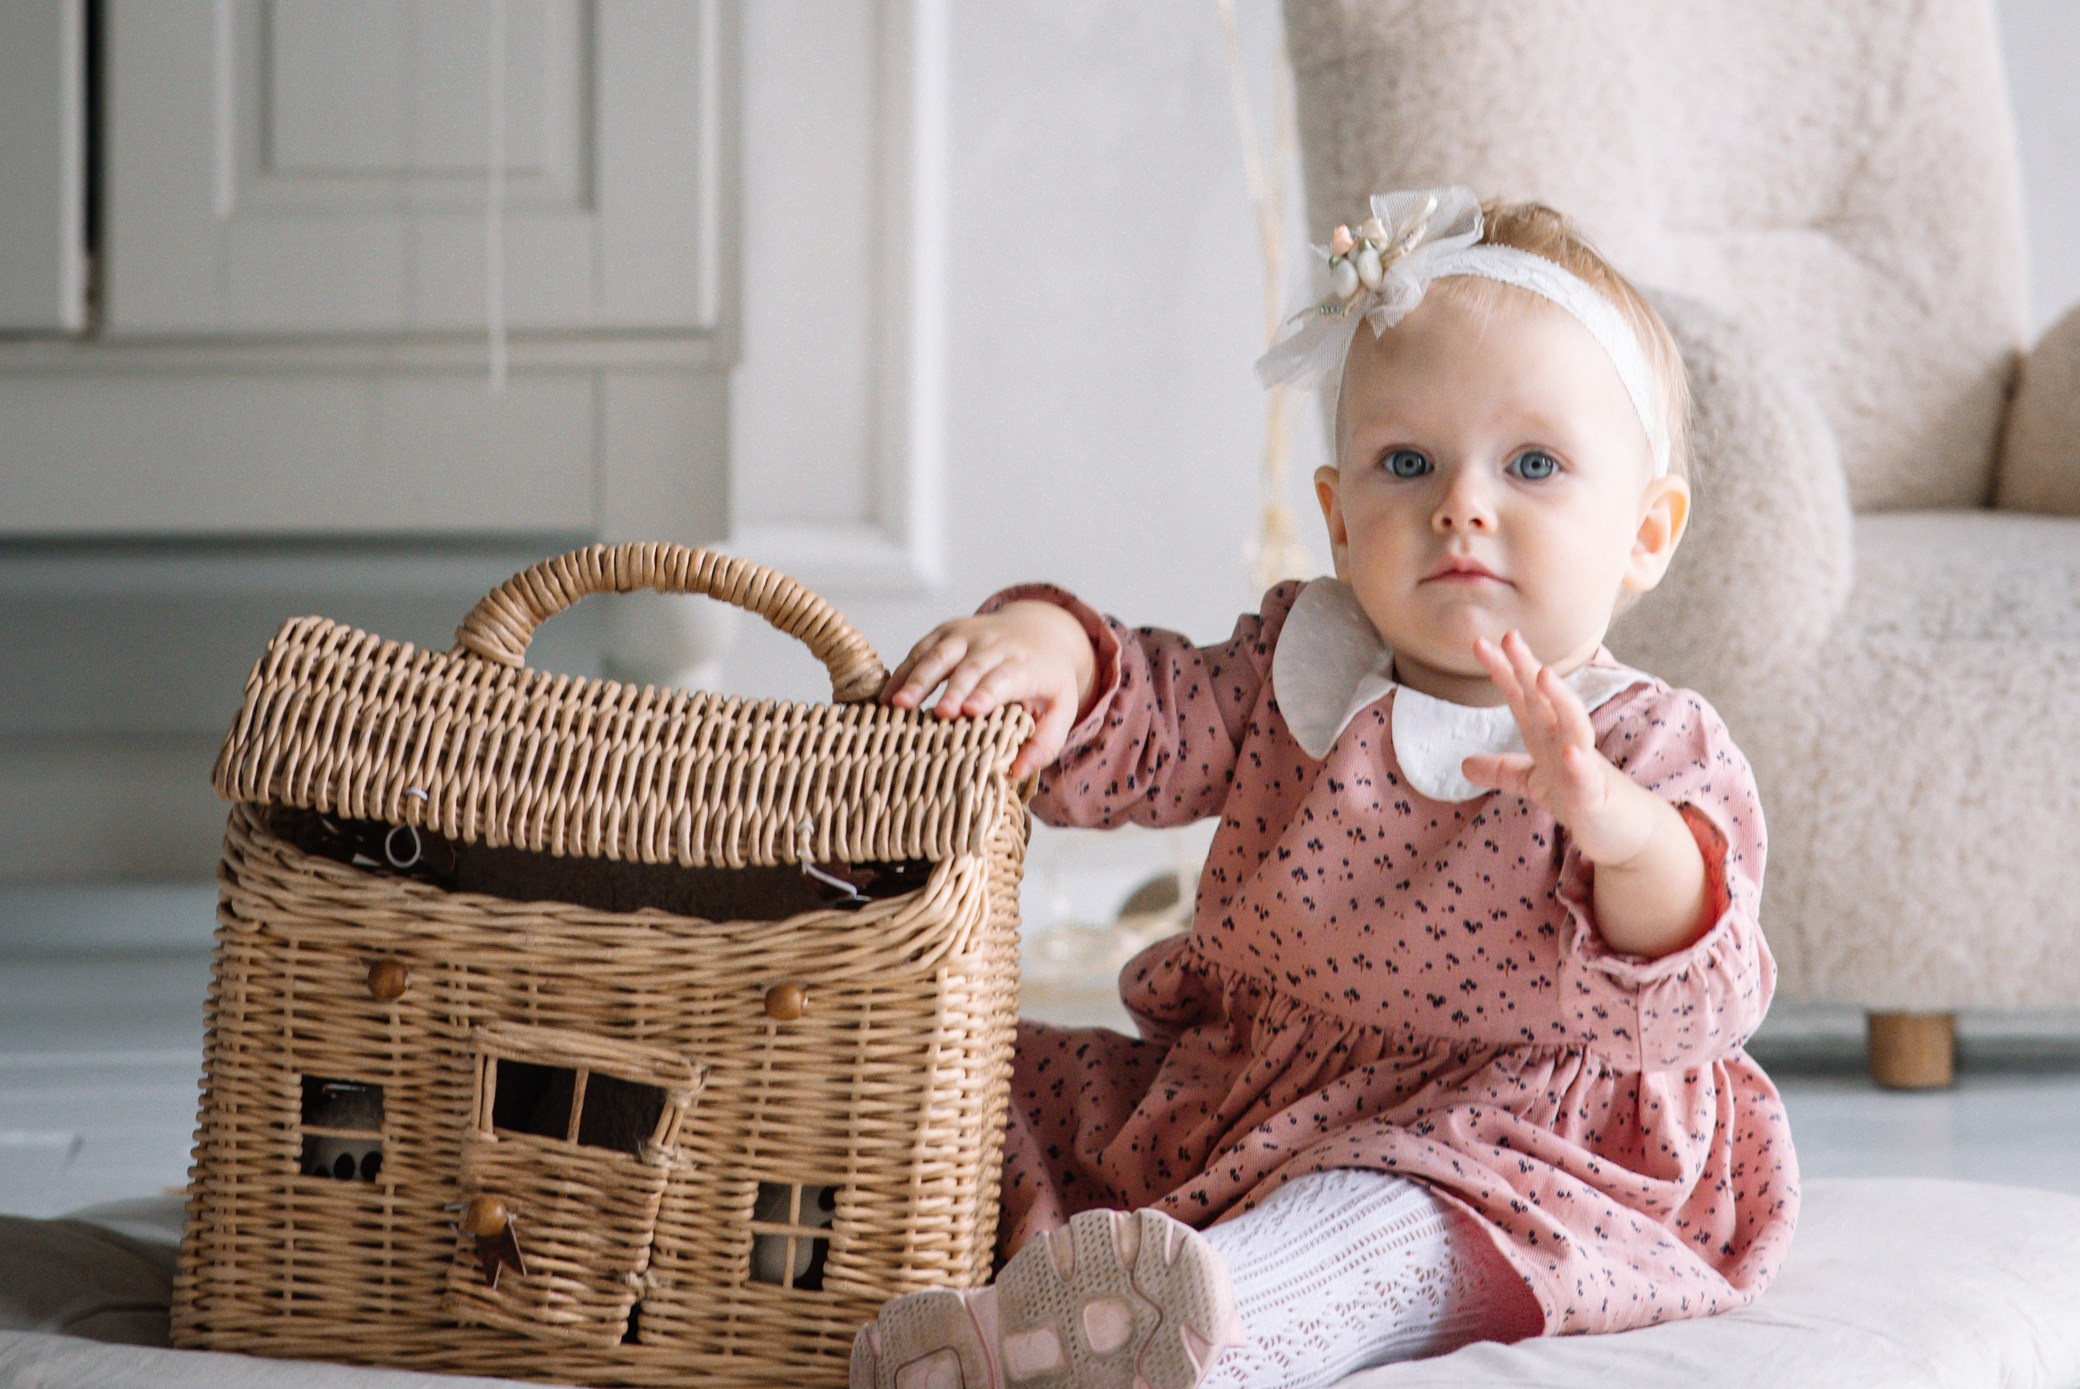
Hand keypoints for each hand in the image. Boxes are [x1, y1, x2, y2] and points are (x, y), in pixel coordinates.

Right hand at [882, 601, 1097, 776]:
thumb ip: (1046, 742)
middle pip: (971, 667)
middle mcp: (996, 645)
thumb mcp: (1061, 709)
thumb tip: (1016, 772)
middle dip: (952, 689)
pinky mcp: (946, 632)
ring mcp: (968, 635)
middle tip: (937, 714)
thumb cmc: (1045, 679)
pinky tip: (886, 696)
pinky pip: (921, 650)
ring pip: (940, 654)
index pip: (1005, 678)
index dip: (987, 692)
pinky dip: (903, 671)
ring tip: (897, 704)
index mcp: (1026, 665)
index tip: (971, 711)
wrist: (1037, 629)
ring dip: (918, 678)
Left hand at [1459, 631, 1658, 865]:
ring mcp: (1584, 766)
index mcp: (1547, 737)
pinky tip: (1570, 752)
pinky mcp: (1596, 797)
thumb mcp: (1535, 783)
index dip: (1503, 672)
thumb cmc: (1580, 798)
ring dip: (1559, 699)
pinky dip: (1580, 765)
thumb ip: (1504, 770)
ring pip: (1574, 726)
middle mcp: (1566, 742)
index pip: (1522, 698)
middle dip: (1527, 669)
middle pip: (1545, 701)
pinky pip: (1588, 779)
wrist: (1624, 829)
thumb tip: (1464, 765)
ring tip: (1542, 674)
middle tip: (1510, 637)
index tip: (1480, 644)